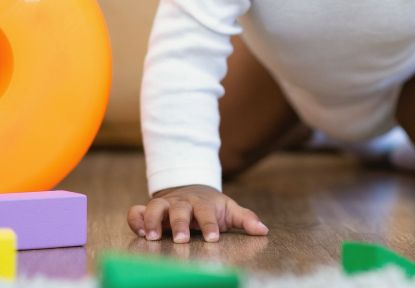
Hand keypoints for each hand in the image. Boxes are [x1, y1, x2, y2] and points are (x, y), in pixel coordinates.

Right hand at [127, 183, 268, 242]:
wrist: (191, 189)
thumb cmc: (211, 206)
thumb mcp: (229, 210)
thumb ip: (245, 219)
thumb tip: (263, 230)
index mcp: (203, 203)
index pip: (207, 212)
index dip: (210, 224)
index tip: (213, 238)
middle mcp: (182, 203)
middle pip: (180, 210)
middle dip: (181, 224)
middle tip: (182, 239)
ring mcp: (164, 205)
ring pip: (156, 207)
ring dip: (154, 220)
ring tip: (154, 236)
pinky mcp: (148, 210)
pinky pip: (136, 211)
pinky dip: (136, 219)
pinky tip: (139, 231)